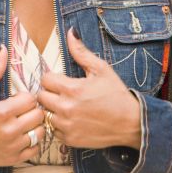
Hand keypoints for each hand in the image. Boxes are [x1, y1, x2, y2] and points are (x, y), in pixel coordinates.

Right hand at [0, 45, 45, 166]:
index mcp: (2, 112)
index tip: (18, 98)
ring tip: (25, 122)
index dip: (26, 97)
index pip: (30, 99)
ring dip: (35, 125)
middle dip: (33, 110)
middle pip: (38, 115)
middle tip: (23, 110)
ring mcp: (13, 146)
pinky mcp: (13, 158)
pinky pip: (35, 149)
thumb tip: (3, 50)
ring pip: (40, 132)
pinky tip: (23, 135)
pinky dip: (33, 142)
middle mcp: (10, 130)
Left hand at [36, 28, 141, 148]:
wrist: (130, 123)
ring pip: (45, 114)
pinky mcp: (69, 139)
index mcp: (72, 89)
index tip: (61, 80)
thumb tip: (70, 32)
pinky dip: (60, 125)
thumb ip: (81, 52)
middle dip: (50, 92)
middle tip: (63, 93)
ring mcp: (66, 126)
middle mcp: (66, 108)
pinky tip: (72, 119)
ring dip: (53, 109)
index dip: (52, 78)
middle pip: (41, 97)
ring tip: (67, 106)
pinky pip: (54, 130)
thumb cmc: (116, 94)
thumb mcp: (102, 69)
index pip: (45, 80)